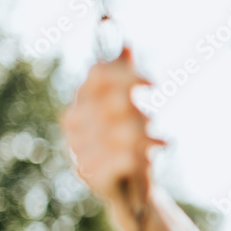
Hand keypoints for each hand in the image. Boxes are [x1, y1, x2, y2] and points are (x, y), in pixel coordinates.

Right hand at [59, 47, 163, 213]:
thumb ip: (126, 75)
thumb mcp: (132, 104)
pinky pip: (117, 161)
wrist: (130, 184)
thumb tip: (126, 46)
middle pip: (114, 102)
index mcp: (84, 96)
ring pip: (118, 133)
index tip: (154, 84)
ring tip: (156, 141)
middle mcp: (74, 119)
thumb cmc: (131, 137)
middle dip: (138, 112)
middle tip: (152, 121)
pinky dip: (135, 159)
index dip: (128, 74)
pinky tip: (145, 159)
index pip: (100, 73)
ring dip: (142, 136)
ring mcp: (78, 146)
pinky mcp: (88, 173)